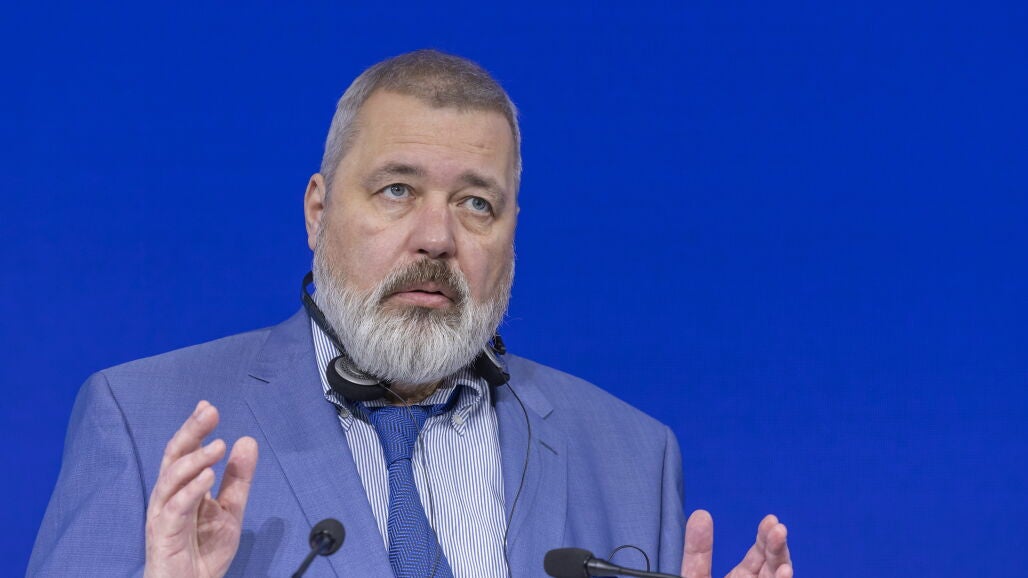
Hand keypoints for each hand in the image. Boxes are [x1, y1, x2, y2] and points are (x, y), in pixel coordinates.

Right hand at [145, 401, 258, 577]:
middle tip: (209, 412)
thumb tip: (247, 441)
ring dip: (195, 458)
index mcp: (183, 487)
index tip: (208, 407)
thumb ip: (238, 477)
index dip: (195, 428)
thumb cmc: (203, 550)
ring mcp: (164, 512)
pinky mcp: (164, 532)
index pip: (185, 450)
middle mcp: (169, 495)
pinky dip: (192, 489)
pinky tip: (209, 476)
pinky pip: (176, 506)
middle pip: (174, 455)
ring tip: (218, 445)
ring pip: (172, 477)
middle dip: (190, 431)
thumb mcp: (230, 508)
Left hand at [680, 510, 791, 577]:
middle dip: (776, 546)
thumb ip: (697, 551)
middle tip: (778, 528)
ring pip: (776, 577)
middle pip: (772, 565)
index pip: (758, 556)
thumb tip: (700, 514)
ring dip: (782, 561)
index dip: (765, 537)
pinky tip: (784, 571)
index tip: (771, 519)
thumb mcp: (695, 575)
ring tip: (781, 544)